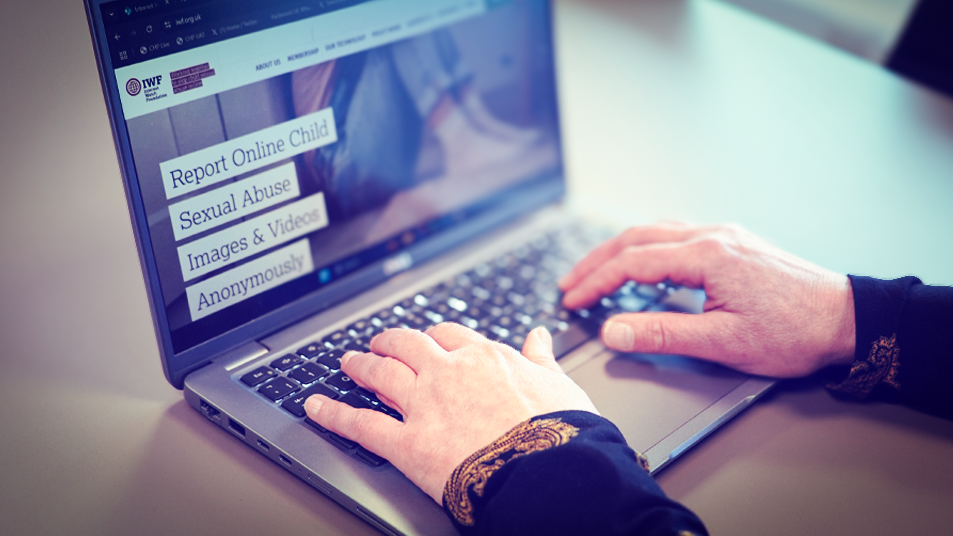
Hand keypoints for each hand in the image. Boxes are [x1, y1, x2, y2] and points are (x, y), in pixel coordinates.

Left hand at [304, 323, 598, 502]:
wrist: (551, 473)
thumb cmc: (563, 433)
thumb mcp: (561, 385)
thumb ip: (543, 359)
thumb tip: (540, 336)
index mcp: (486, 357)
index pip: (451, 335)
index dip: (435, 336)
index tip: (430, 339)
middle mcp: (448, 373)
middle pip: (408, 345)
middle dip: (390, 341)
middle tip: (379, 342)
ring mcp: (424, 405)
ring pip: (381, 374)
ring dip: (360, 365)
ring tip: (347, 362)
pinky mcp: (407, 443)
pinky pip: (360, 424)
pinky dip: (333, 414)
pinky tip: (314, 407)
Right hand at [559, 222, 855, 376]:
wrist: (848, 319)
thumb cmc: (794, 332)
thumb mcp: (724, 342)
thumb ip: (663, 334)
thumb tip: (613, 330)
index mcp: (707, 255)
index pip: (633, 262)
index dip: (597, 282)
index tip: (572, 300)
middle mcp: (713, 235)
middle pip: (637, 237)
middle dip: (598, 261)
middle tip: (570, 283)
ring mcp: (725, 235)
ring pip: (656, 230)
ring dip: (620, 249)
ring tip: (596, 271)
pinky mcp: (735, 243)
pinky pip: (677, 233)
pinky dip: (647, 245)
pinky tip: (643, 260)